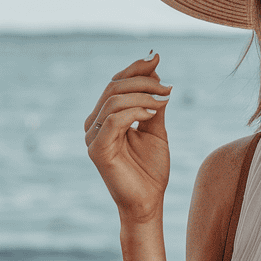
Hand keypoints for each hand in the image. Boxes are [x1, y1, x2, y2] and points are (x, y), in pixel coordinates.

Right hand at [84, 52, 171, 223]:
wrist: (149, 202)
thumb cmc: (151, 170)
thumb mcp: (156, 129)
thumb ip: (154, 104)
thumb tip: (157, 74)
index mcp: (105, 117)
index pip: (116, 83)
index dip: (135, 68)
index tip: (158, 59)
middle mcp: (94, 124)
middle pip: (114, 87)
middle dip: (143, 80)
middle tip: (167, 85)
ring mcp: (92, 136)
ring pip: (114, 100)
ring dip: (143, 95)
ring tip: (165, 100)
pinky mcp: (96, 149)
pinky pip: (114, 120)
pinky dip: (136, 111)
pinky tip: (154, 113)